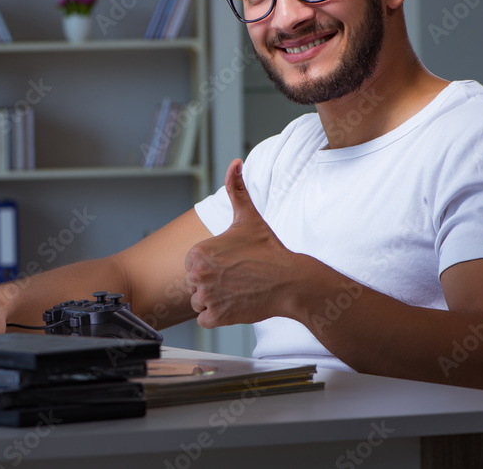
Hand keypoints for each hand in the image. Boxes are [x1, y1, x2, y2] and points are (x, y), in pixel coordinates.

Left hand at [184, 158, 303, 327]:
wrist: (291, 281)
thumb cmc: (269, 250)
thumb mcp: (249, 217)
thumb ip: (236, 189)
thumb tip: (235, 163)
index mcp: (199, 252)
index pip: (192, 264)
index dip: (210, 265)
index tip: (230, 264)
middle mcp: (198, 274)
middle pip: (193, 283)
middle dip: (211, 283)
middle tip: (236, 278)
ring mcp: (208, 297)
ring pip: (198, 302)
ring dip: (213, 300)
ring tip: (236, 291)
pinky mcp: (217, 317)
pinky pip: (205, 320)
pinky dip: (217, 316)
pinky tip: (234, 305)